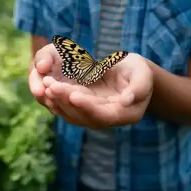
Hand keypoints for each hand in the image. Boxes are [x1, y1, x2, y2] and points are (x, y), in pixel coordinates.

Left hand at [31, 45, 153, 129]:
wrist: (129, 72)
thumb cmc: (138, 70)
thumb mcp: (143, 74)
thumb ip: (139, 87)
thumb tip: (127, 101)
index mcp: (127, 115)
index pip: (104, 115)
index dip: (88, 107)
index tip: (73, 95)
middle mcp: (109, 120)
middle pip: (84, 116)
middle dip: (66, 101)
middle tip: (51, 85)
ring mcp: (95, 117)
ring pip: (73, 114)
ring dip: (58, 100)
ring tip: (46, 84)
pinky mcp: (84, 110)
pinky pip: (68, 109)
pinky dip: (57, 99)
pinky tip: (47, 87)